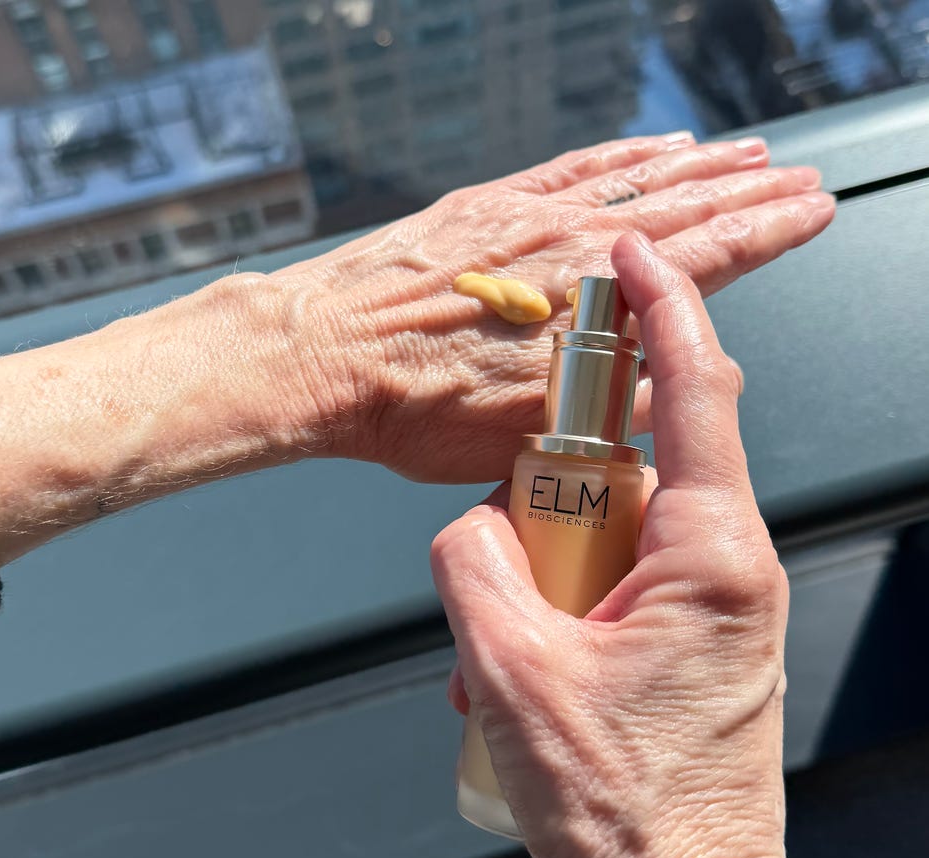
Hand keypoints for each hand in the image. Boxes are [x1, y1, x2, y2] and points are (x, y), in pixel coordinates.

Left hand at [285, 132, 833, 481]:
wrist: (322, 359)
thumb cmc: (409, 407)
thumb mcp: (523, 438)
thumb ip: (606, 411)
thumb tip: (659, 395)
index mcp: (589, 308)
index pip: (709, 257)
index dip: (769, 234)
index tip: (808, 214)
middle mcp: (567, 249)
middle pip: (684, 210)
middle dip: (751, 195)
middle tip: (798, 180)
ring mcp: (525, 219)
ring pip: (634, 180)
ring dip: (697, 168)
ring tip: (745, 155)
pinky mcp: (485, 207)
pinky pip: (570, 167)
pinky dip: (620, 155)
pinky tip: (652, 147)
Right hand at [431, 234, 812, 857]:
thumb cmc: (627, 813)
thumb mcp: (510, 671)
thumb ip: (473, 565)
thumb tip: (468, 526)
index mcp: (710, 555)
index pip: (694, 392)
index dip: (663, 310)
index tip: (633, 260)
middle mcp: (723, 568)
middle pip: (626, 468)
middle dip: (547, 497)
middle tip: (503, 554)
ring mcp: (708, 606)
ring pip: (607, 533)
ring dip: (540, 571)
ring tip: (502, 652)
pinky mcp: (685, 638)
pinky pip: (610, 583)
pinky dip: (556, 608)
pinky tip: (521, 672)